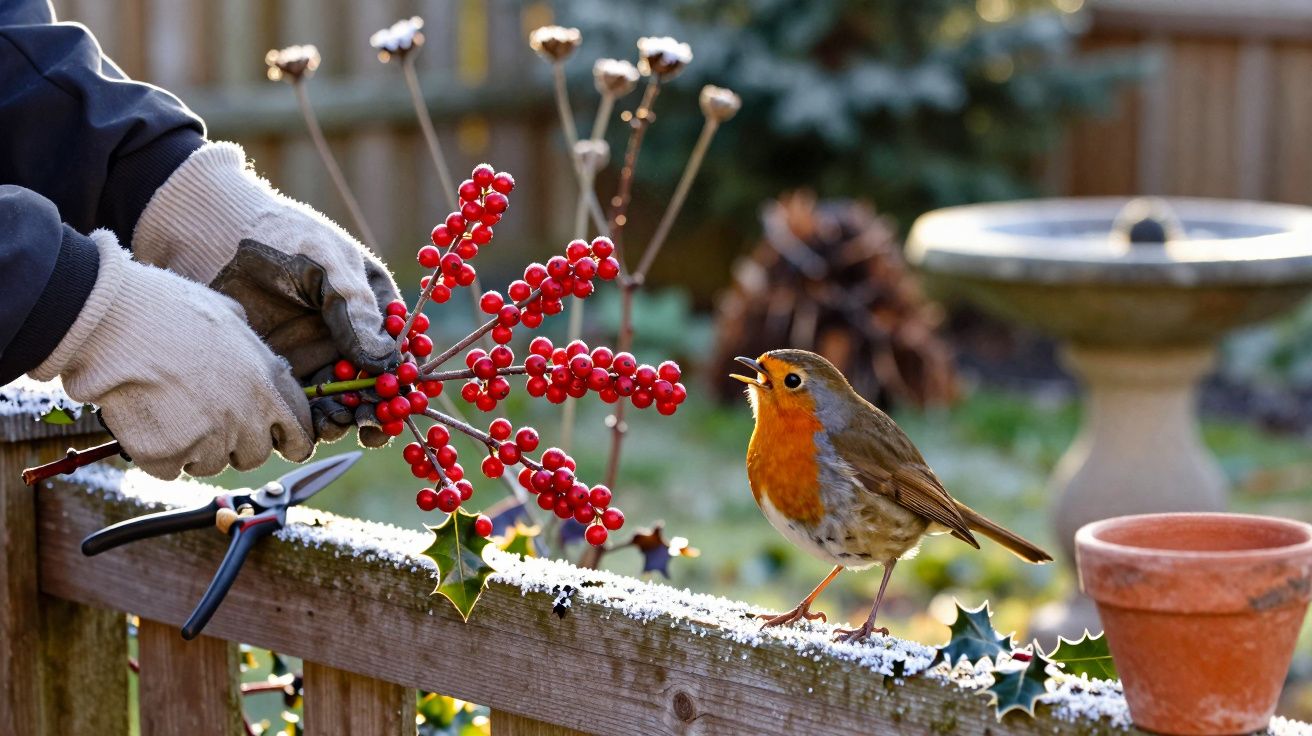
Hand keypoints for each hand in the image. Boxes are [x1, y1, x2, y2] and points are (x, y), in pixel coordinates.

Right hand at [32, 230, 313, 478]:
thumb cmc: (168, 309)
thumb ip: (249, 348)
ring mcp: (210, 440)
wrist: (115, 322)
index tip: (282, 443)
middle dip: (236, 443)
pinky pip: (171, 468)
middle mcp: (247, 417)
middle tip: (206, 418)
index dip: (291, 440)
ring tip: (169, 409)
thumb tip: (252, 359)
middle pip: (255, 455)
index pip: (300, 433)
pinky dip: (158, 453)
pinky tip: (147, 420)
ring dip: (194, 446)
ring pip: (211, 463)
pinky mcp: (169, 455)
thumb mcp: (229, 316)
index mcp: (269, 383)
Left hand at [133, 141, 399, 445]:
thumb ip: (355, 312)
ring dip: (347, 419)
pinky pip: (304, 410)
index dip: (406, 377)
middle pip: (376, 386)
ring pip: (342, 403)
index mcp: (373, 309)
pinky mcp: (283, 376)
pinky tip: (311, 424)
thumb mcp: (329, 266)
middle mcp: (350, 340)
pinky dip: (312, 423)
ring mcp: (316, 360)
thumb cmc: (284, 239)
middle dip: (378, 408)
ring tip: (340, 420)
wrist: (217, 238)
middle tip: (370, 422)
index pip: (400, 351)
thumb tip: (386, 362)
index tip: (400, 398)